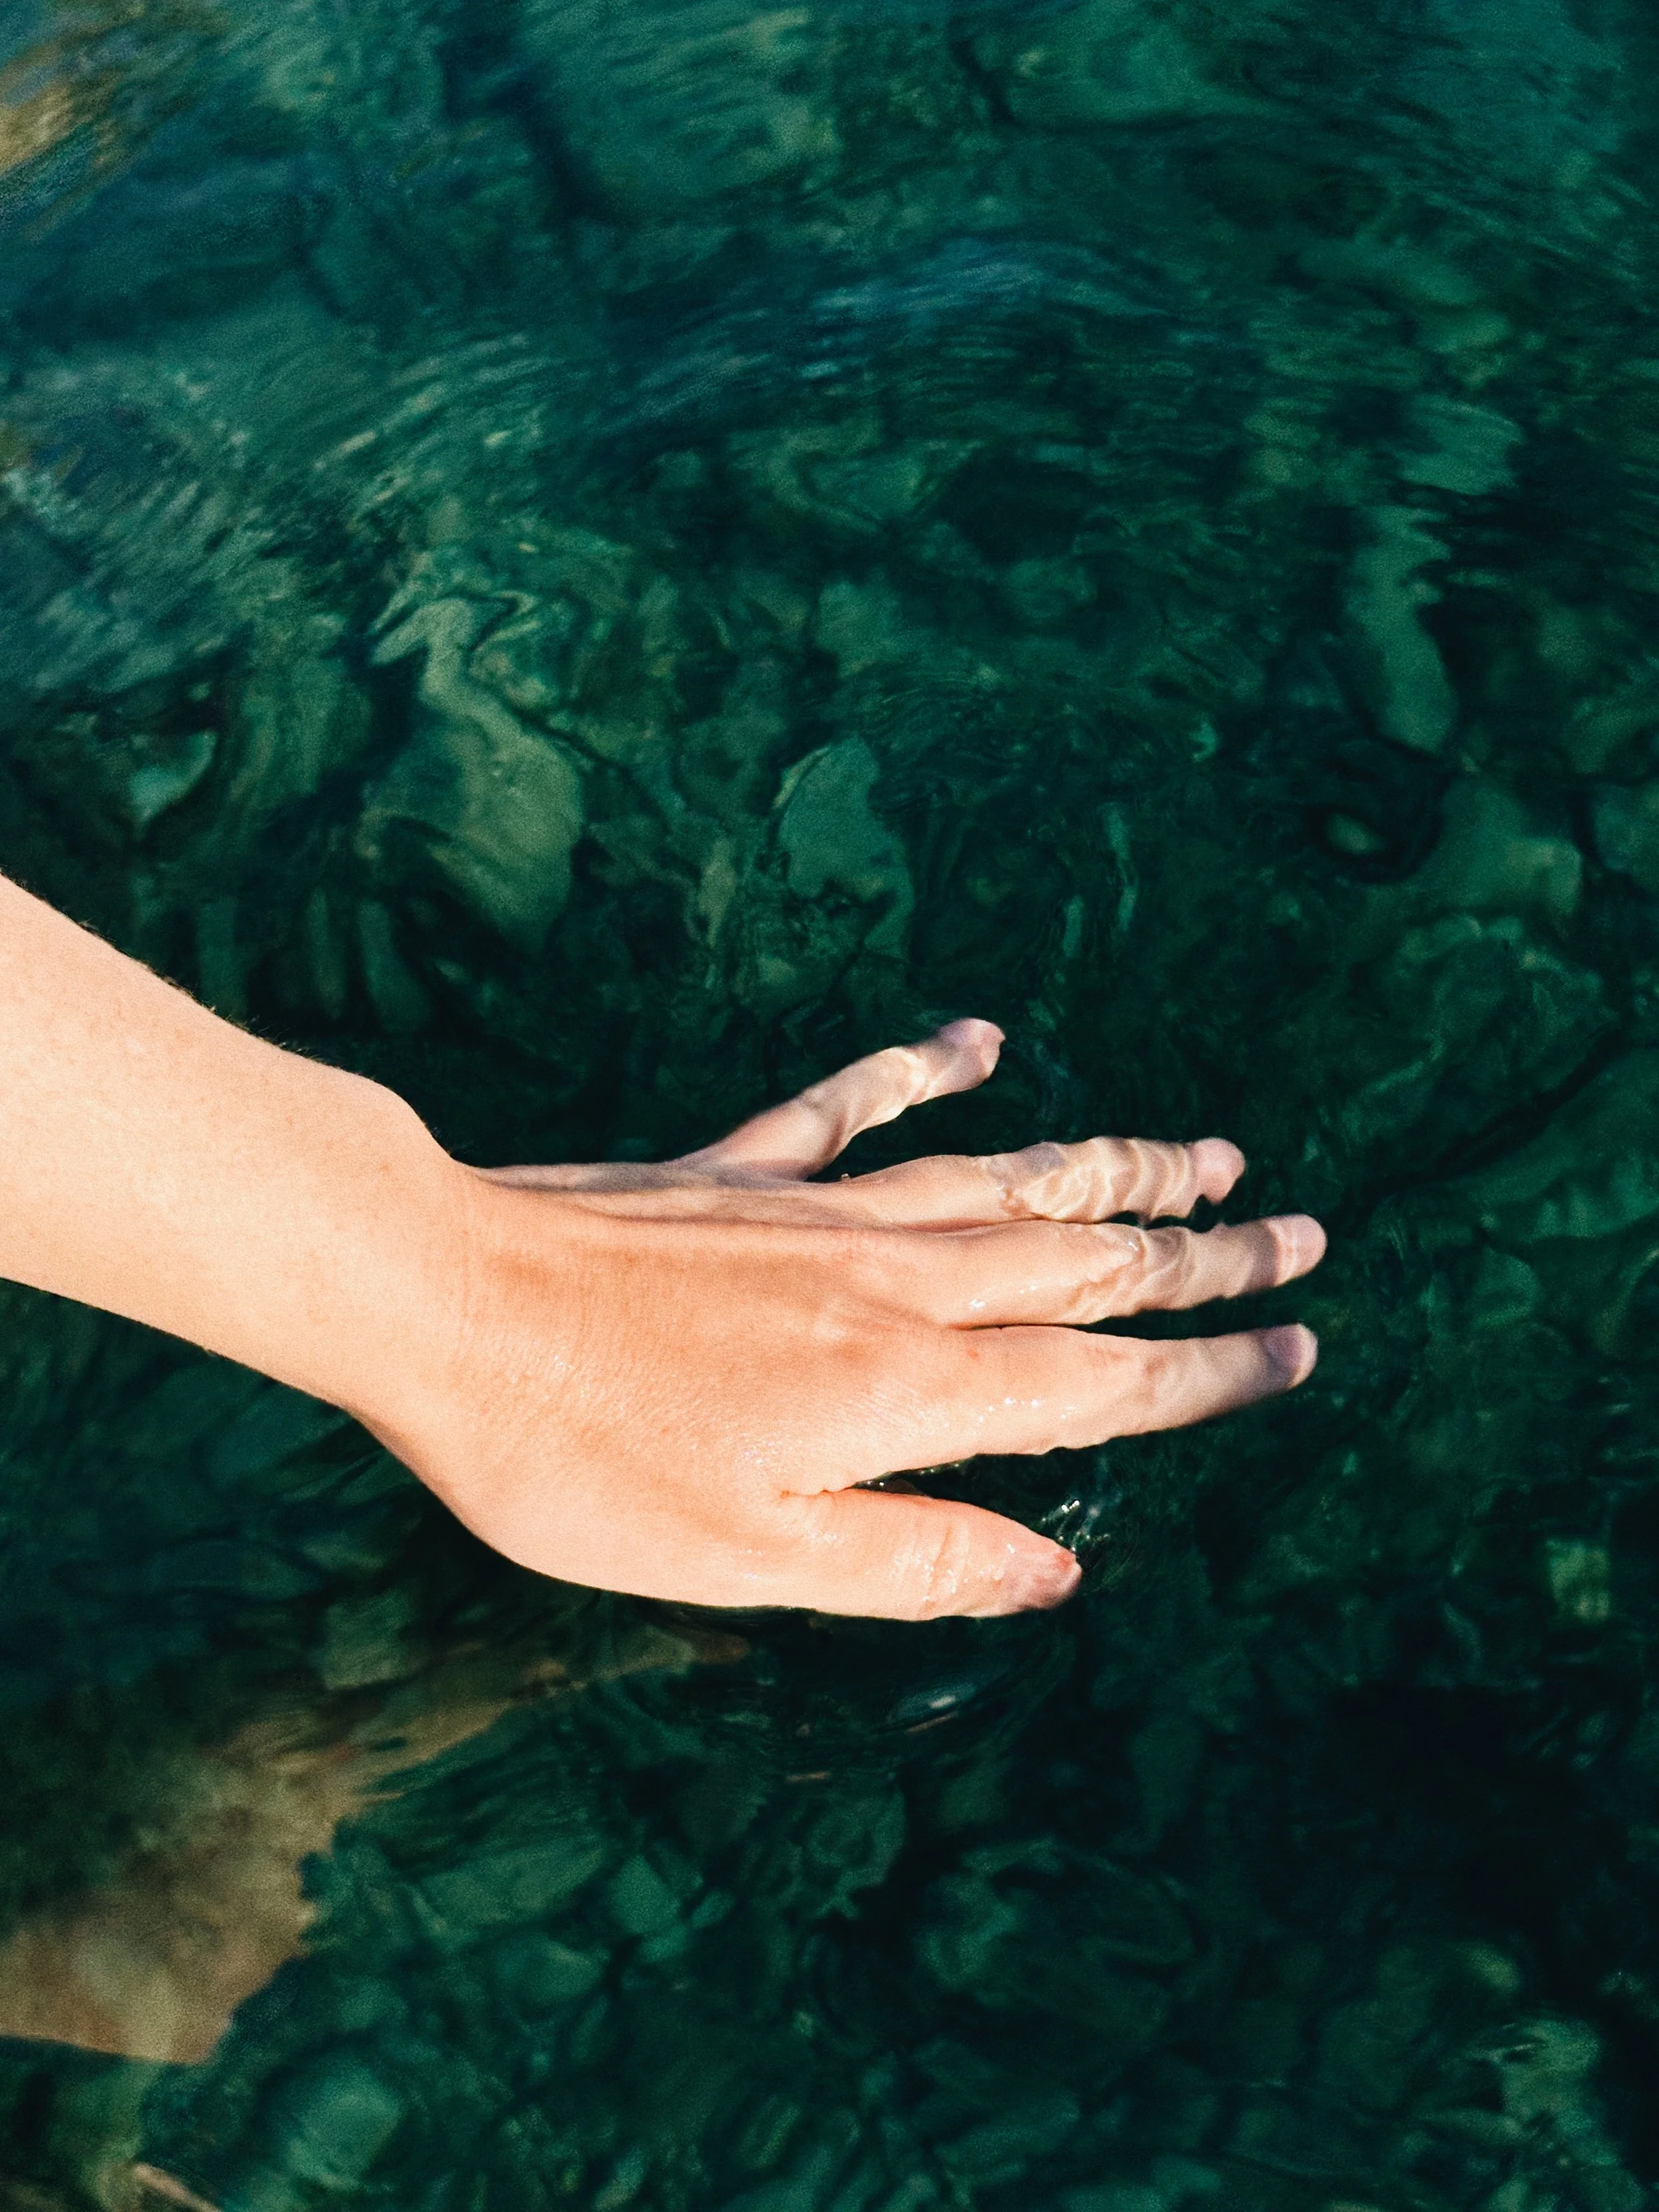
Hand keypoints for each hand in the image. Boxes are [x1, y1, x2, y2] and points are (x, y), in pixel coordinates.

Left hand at [372, 1021, 1324, 1619]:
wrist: (445, 1304)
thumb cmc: (581, 1459)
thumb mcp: (750, 1560)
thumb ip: (913, 1560)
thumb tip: (1054, 1574)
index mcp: (906, 1391)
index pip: (1099, 1382)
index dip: (1208, 1371)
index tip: (1299, 1349)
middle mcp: (892, 1283)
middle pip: (1084, 1261)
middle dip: (1203, 1255)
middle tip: (1302, 1233)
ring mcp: (821, 1210)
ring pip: (1005, 1179)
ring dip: (1114, 1168)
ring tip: (1206, 1151)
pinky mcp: (744, 1171)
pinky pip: (858, 1106)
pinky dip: (925, 1069)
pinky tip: (979, 1040)